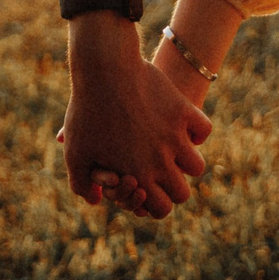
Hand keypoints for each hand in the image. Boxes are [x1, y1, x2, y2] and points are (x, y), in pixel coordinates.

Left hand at [61, 18, 210, 217]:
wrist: (104, 69)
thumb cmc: (85, 112)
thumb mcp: (74, 152)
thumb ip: (82, 184)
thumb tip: (98, 200)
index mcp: (137, 176)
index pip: (161, 210)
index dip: (154, 205)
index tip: (147, 190)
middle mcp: (160, 161)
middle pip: (182, 193)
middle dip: (172, 187)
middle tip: (160, 172)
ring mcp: (175, 136)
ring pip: (197, 166)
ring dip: (186, 162)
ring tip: (172, 151)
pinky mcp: (183, 111)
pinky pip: (204, 130)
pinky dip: (196, 132)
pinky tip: (181, 127)